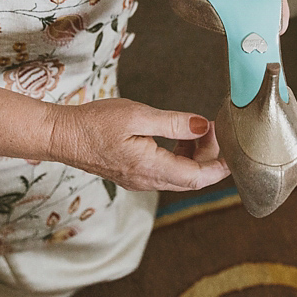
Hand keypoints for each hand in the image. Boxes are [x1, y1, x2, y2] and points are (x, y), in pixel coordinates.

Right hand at [49, 98, 229, 191]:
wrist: (62, 136)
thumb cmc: (95, 123)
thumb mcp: (138, 116)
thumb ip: (174, 122)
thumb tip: (203, 126)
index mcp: (152, 168)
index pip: (198, 178)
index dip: (220, 166)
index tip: (233, 151)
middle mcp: (148, 180)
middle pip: (192, 179)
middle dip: (209, 156)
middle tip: (211, 128)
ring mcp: (141, 180)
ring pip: (180, 175)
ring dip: (194, 155)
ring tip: (195, 129)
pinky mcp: (134, 174)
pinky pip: (166, 171)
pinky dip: (180, 155)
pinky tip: (178, 136)